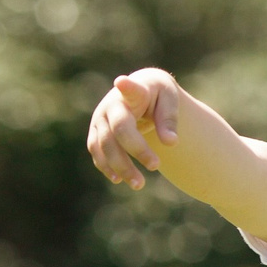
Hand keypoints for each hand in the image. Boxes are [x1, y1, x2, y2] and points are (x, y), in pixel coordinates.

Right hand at [86, 69, 182, 189]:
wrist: (140, 92)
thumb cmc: (158, 96)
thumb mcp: (170, 101)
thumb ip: (169, 119)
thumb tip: (171, 143)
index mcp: (133, 91)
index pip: (130, 89)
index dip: (126, 86)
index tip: (121, 82)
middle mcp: (111, 104)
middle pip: (118, 129)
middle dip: (136, 149)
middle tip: (156, 166)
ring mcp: (100, 119)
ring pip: (104, 145)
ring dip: (120, 166)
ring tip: (139, 184)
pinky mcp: (96, 132)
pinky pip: (97, 151)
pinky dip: (106, 166)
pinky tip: (119, 179)